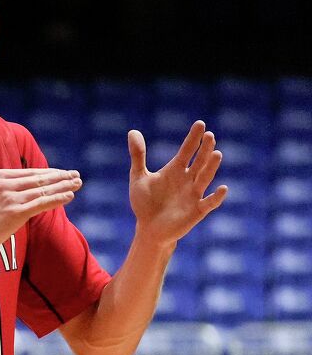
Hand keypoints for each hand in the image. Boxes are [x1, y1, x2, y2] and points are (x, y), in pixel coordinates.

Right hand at [0, 166, 82, 256]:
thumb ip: (8, 188)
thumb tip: (31, 188)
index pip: (30, 172)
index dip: (49, 172)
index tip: (63, 173)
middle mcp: (5, 184)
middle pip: (39, 178)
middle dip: (61, 177)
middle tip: (76, 175)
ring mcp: (10, 198)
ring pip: (43, 189)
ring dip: (64, 186)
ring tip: (78, 184)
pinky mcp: (15, 212)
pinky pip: (42, 203)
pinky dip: (58, 198)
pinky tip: (69, 196)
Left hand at [130, 121, 226, 247]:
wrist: (148, 229)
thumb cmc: (145, 203)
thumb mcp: (138, 178)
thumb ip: (138, 156)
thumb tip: (132, 131)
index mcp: (175, 169)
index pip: (187, 150)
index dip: (193, 138)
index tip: (200, 124)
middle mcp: (188, 179)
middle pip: (199, 161)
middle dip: (205, 149)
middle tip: (210, 136)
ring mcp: (194, 194)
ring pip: (205, 177)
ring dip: (212, 167)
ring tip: (217, 153)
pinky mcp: (197, 210)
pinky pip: (209, 203)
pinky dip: (216, 197)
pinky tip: (222, 188)